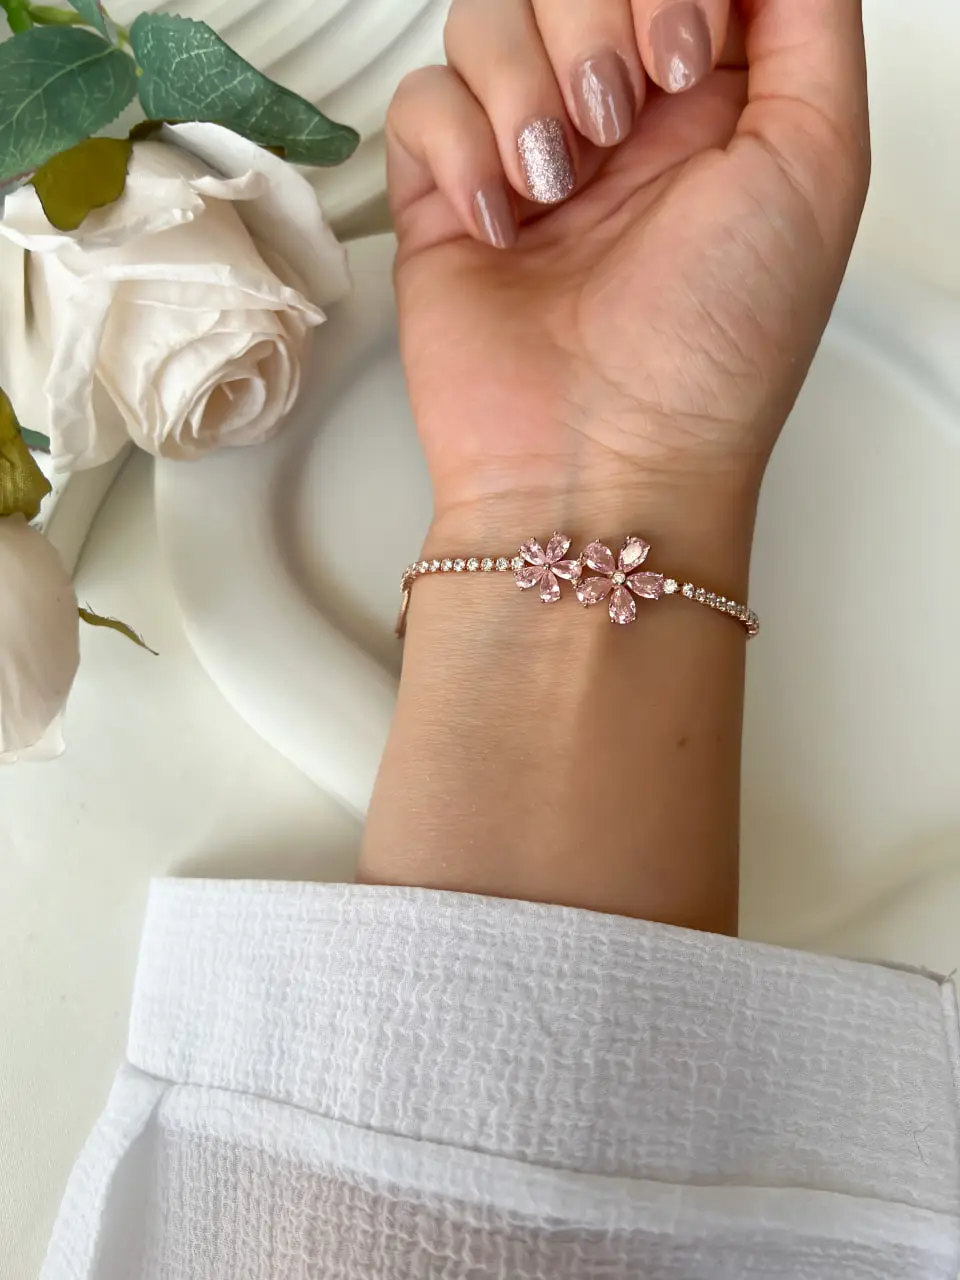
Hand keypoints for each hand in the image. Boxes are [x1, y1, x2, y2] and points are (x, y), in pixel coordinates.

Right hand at [386, 0, 869, 540]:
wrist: (603, 464)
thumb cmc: (713, 351)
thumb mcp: (819, 163)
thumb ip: (806, 23)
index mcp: (708, 105)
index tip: (683, 57)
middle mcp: (615, 125)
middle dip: (596, 19)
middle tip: (619, 114)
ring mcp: (525, 159)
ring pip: (487, 18)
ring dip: (522, 85)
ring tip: (556, 182)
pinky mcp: (446, 203)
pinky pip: (422, 103)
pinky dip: (458, 150)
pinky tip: (502, 225)